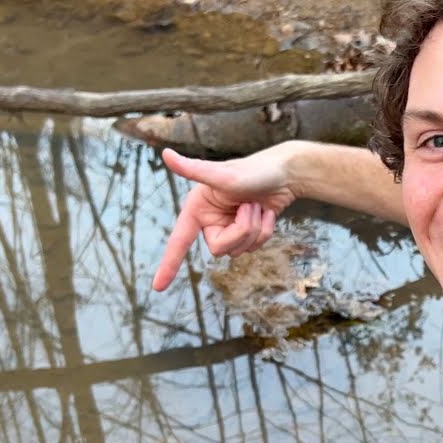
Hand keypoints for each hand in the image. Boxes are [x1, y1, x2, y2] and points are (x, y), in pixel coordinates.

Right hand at [151, 146, 298, 291]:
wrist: (286, 173)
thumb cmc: (254, 170)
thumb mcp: (224, 174)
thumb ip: (194, 169)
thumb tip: (165, 154)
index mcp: (197, 209)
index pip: (179, 241)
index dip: (169, 264)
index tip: (157, 288)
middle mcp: (210, 220)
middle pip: (219, 250)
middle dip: (240, 232)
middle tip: (249, 207)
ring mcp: (229, 228)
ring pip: (240, 250)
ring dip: (255, 229)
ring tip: (257, 206)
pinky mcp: (247, 232)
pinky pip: (255, 246)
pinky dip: (266, 231)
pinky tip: (267, 213)